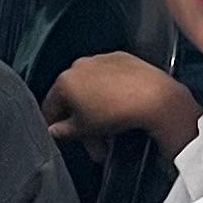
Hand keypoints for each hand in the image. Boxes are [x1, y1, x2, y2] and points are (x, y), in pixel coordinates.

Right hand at [42, 48, 198, 158]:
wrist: (152, 96)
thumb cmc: (116, 111)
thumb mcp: (84, 129)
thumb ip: (64, 131)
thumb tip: (55, 131)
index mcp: (64, 81)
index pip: (50, 106)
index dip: (55, 125)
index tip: (63, 136)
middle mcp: (79, 66)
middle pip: (73, 99)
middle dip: (82, 125)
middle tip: (94, 144)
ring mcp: (100, 60)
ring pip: (91, 89)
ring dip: (97, 111)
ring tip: (110, 133)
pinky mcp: (121, 58)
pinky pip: (109, 79)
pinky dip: (111, 94)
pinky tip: (121, 109)